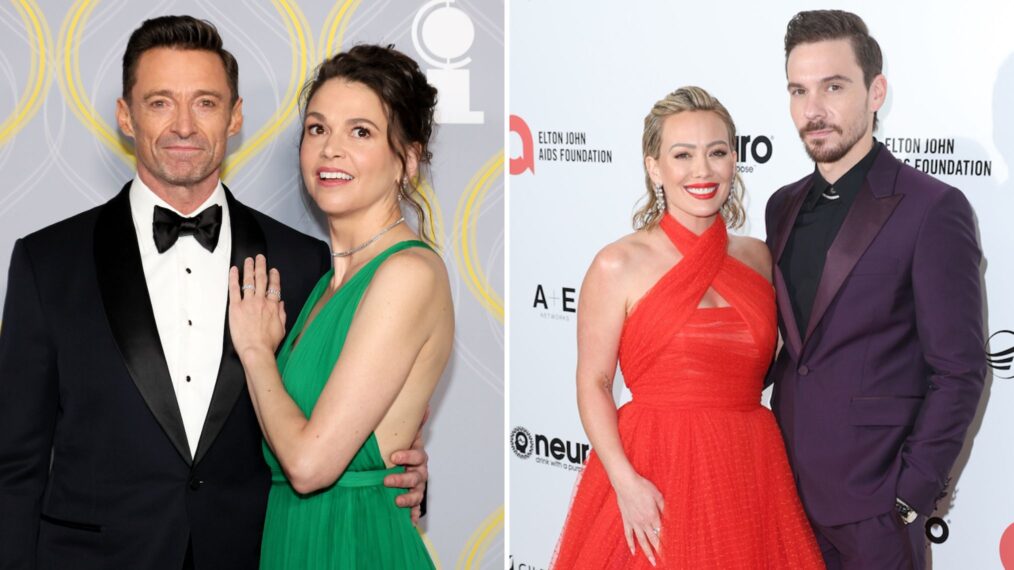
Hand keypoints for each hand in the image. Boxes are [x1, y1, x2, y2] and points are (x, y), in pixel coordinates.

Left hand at [228, 255, 286, 357]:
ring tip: (249, 260)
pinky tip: (234, 270)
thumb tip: (280, 304)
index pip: (274, 287)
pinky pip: (235, 289)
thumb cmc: (268, 343)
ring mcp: (248, 303)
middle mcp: (261, 301)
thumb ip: (281, 314)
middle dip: (261, 266)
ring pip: (249, 281)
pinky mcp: (236, 307)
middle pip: (262, 279)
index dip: (274, 277)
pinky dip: (234, 278)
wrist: (256, 350)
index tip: (273, 270)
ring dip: (249, 268)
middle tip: (260, 258)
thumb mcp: (282, 328)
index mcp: (273, 306)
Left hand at [385, 407, 429, 522]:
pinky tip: (408, 521)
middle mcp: (419, 472)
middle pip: (416, 477)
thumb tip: (425, 406)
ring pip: (416, 494)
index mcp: (417, 456)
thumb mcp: (406, 435)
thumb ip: (413, 422)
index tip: (394, 457)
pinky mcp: (411, 500)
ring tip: (396, 501)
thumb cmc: (400, 448)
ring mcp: (416, 487)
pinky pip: (414, 509)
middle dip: (403, 479)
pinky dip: (411, 515)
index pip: (418, 456)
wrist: (397, 463)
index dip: (408, 456)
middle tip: (387, 480)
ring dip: (408, 498)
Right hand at [613, 471, 664, 565]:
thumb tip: (670, 516)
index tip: (672, 550)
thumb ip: (664, 507)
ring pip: (642, 540)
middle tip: (663, 560)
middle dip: (659, 551)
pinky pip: (628, 535)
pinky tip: (633, 552)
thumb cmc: (642, 486)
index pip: (662, 532)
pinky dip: (631, 544)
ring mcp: (634, 522)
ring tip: (652, 561)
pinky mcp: (626, 520)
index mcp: (653, 516)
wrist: (626, 483)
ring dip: (647, 552)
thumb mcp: (658, 495)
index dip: (667, 541)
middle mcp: (644, 522)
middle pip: (653, 539)